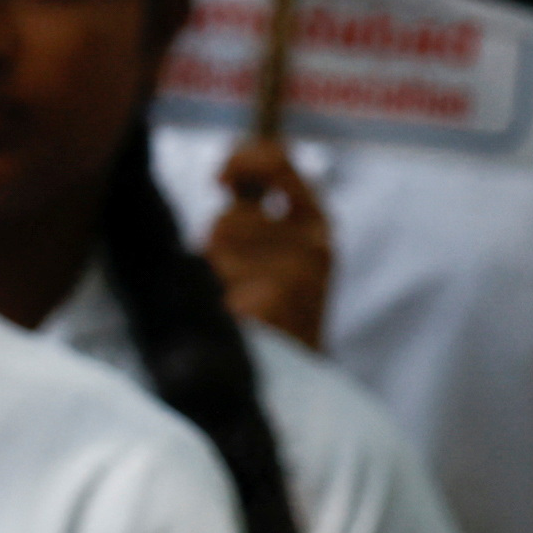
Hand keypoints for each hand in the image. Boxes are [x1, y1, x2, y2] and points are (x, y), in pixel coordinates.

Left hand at [200, 139, 332, 347]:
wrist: (296, 372)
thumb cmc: (278, 302)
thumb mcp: (278, 245)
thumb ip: (257, 207)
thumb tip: (226, 171)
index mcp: (317, 221)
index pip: (277, 161)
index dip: (241, 160)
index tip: (218, 180)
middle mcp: (315, 242)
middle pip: (228, 217)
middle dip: (217, 244)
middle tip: (237, 276)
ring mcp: (298, 272)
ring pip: (216, 247)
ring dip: (215, 272)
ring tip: (240, 297)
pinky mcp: (275, 300)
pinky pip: (216, 279)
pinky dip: (218, 299)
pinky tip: (241, 318)